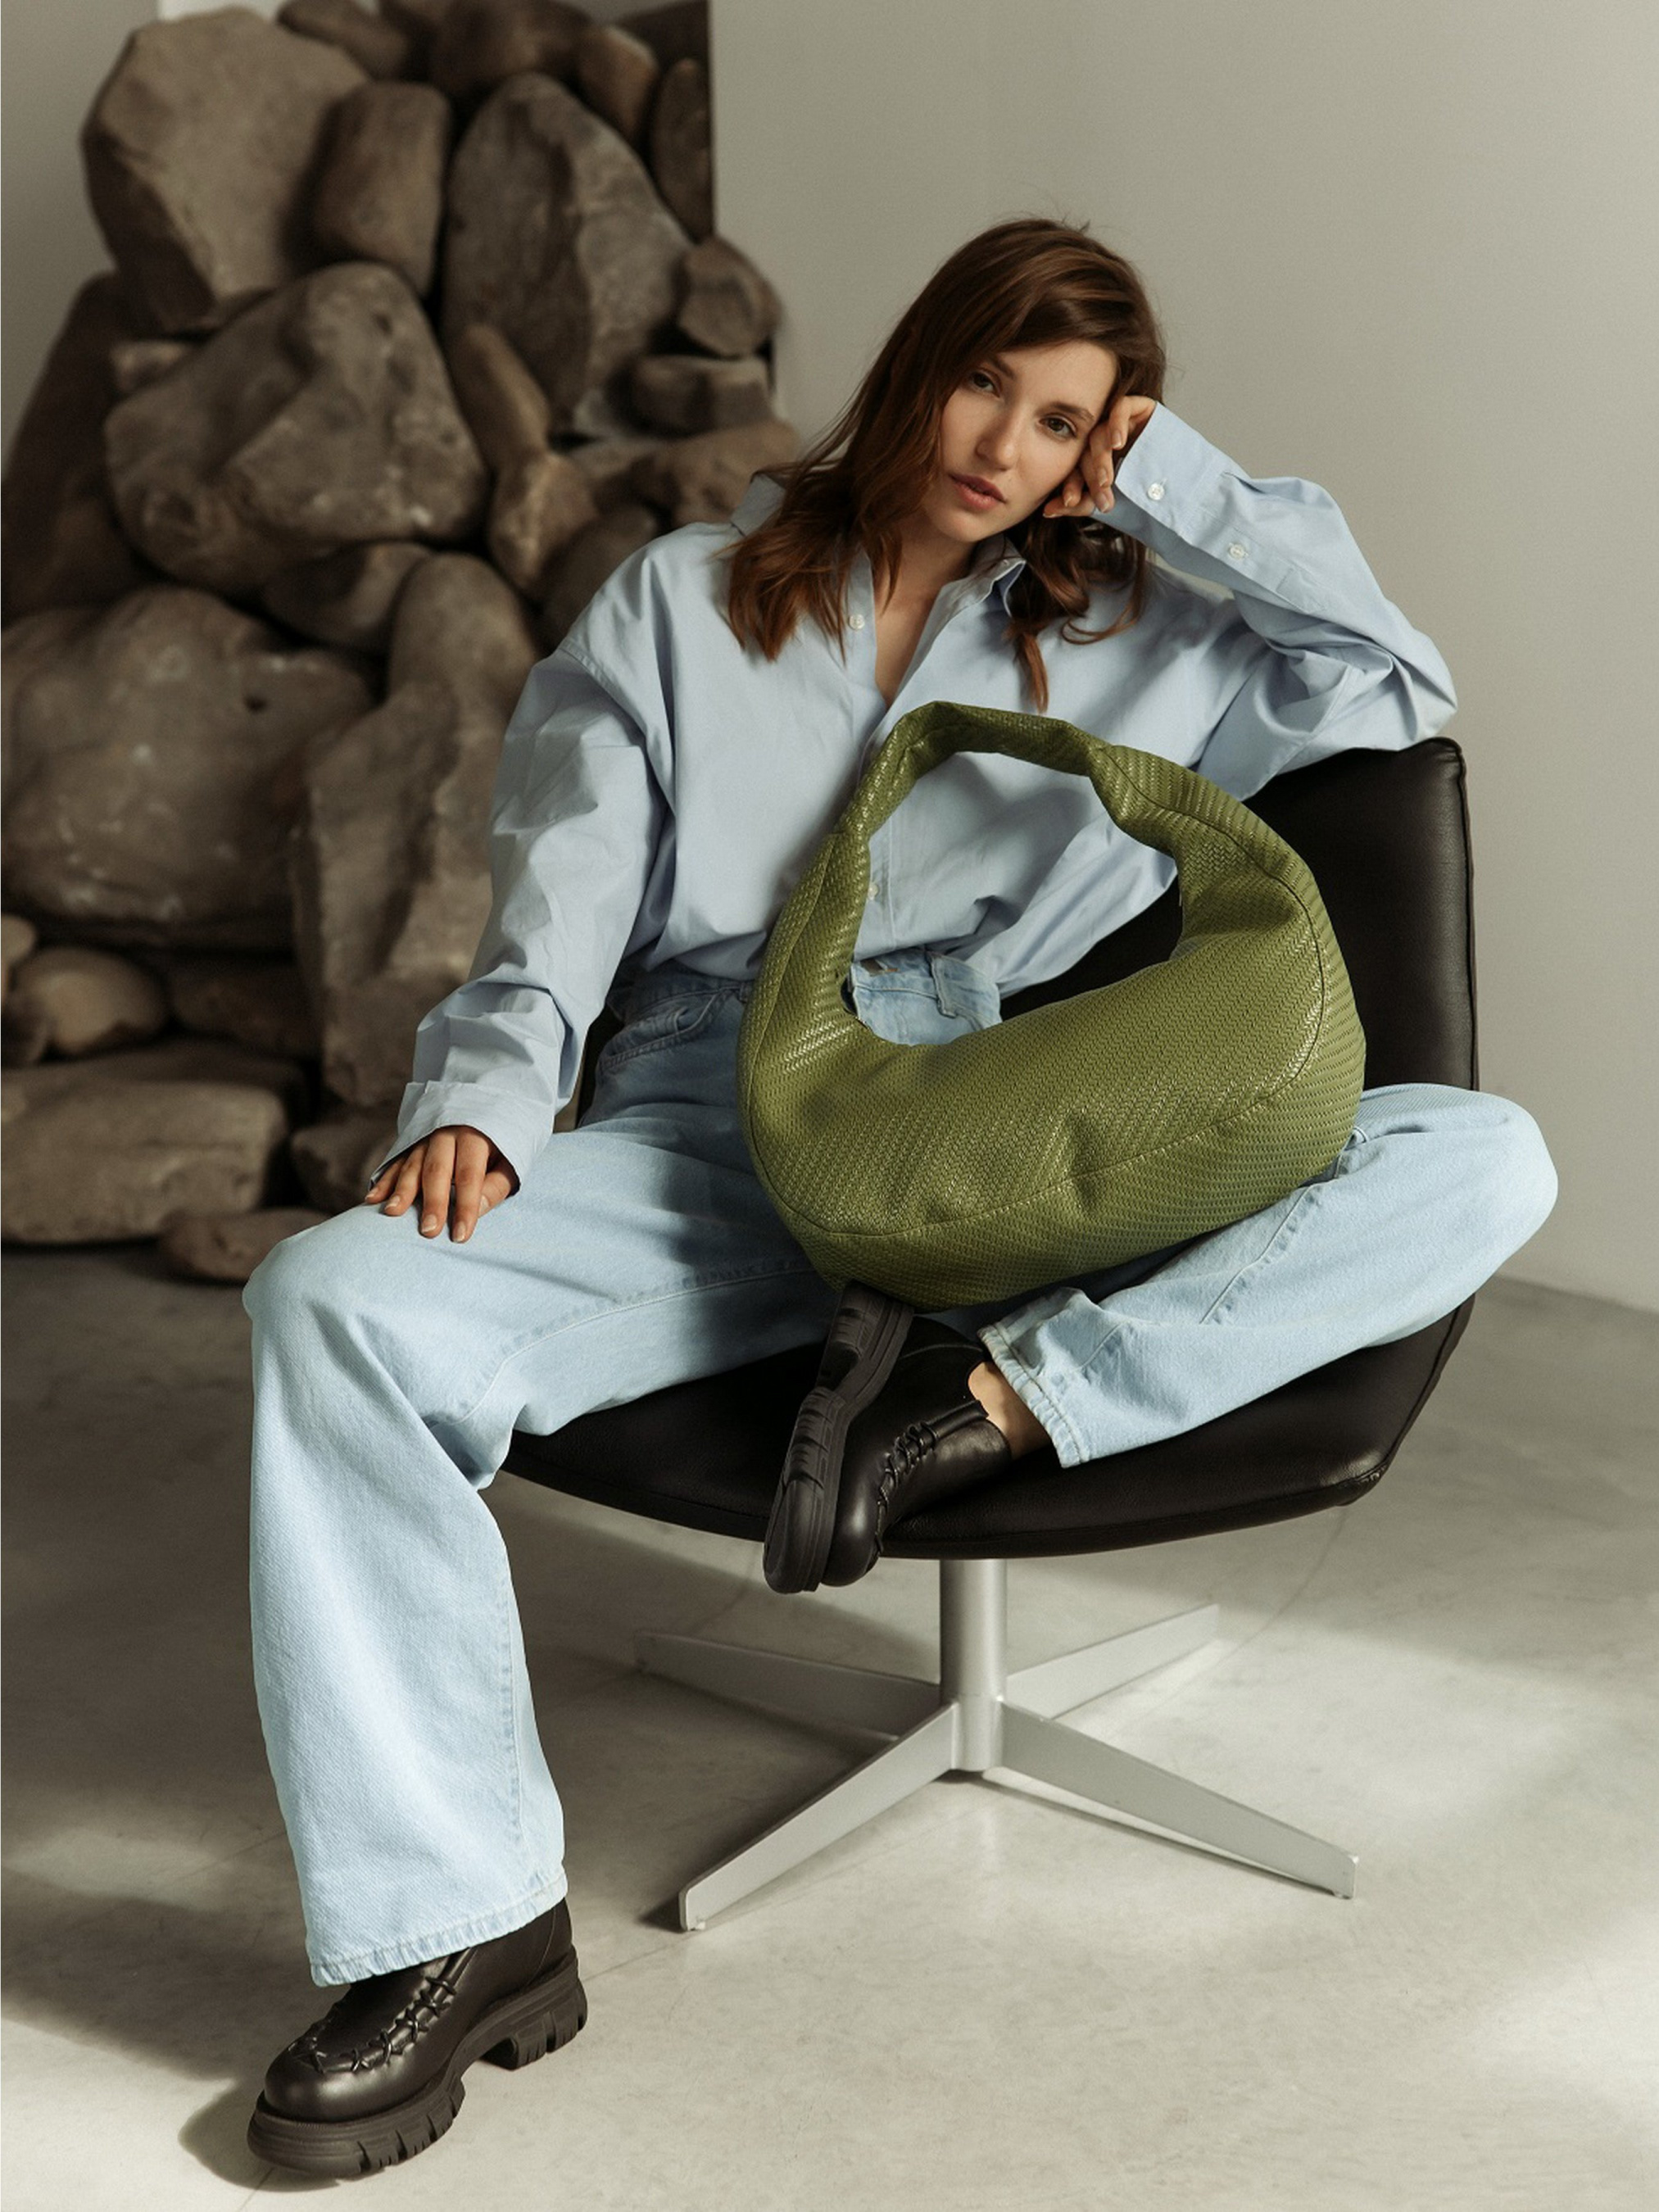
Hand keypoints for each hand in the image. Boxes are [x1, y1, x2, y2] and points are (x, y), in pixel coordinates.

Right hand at [363, 1124, 519, 1243]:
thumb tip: (476, 1209)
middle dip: (433, 1201)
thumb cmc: (499, 1147)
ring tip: (393, 1212)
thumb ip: (495, 1186)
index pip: (470, 1175)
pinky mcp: (410, 1144)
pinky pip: (395, 1163)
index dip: (465, 1206)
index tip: (460, 1236)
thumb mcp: (509, 1162)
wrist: (482, 1108)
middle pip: (437, 1170)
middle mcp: (446, 1133)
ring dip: (401, 1190)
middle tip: (428, 1230)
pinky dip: (384, 1181)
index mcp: (475, 1135)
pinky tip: (372, 1200)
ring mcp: (424, 1137)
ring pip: (412, 1165)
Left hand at [1041, 393, 1159, 519]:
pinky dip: (1118, 424)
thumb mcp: (1110, 504)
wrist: (1188, 494)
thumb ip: (1080, 504)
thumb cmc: (1149, 501)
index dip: (1070, 484)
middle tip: (1101, 497)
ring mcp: (1121, 424)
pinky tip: (1119, 443)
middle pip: (1086, 452)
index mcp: (1094, 460)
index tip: (1067, 503)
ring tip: (1107, 479)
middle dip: (1091, 477)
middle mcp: (1105, 440)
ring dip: (1102, 459)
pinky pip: (1121, 408)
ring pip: (1100, 434)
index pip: (1074, 468)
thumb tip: (1047, 510)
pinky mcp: (1140, 408)